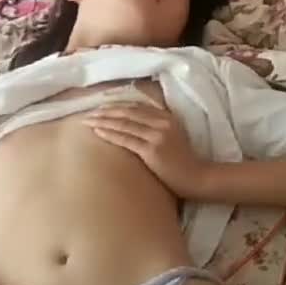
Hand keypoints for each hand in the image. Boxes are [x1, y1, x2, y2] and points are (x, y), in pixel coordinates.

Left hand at [84, 105, 205, 199]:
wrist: (197, 178)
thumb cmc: (184, 162)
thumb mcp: (174, 137)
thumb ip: (157, 128)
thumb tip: (136, 126)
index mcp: (167, 117)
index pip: (136, 107)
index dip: (117, 106)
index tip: (101, 106)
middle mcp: (161, 122)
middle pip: (127, 112)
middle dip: (106, 111)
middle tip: (88, 112)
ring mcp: (157, 135)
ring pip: (124, 124)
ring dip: (103, 121)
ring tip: (87, 121)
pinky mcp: (152, 150)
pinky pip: (126, 139)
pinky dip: (110, 134)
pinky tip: (98, 132)